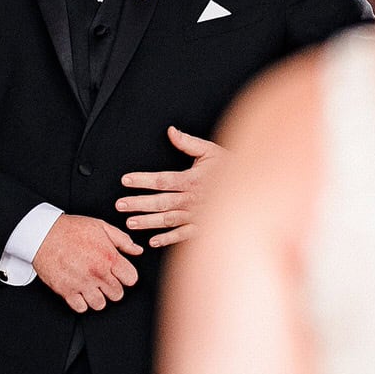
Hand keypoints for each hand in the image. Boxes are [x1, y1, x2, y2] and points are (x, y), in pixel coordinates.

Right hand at [34, 214, 141, 312]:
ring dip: (99, 297)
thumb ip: (122, 240)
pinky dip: (82, 302)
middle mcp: (97, 273)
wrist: (42, 234)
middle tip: (106, 280)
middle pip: (117, 294)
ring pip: (100, 304)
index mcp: (108, 257)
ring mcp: (81, 283)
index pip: (131, 279)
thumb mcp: (101, 227)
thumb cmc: (71, 229)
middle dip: (114, 287)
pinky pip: (81, 308)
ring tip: (93, 287)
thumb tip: (138, 251)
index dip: (127, 276)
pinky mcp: (65, 291)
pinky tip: (80, 291)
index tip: (121, 273)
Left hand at [116, 125, 225, 247]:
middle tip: (120, 204)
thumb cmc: (232, 168)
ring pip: (169, 220)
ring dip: (149, 222)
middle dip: (138, 203)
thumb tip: (171, 131)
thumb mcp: (211, 151)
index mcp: (192, 179)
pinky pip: (184, 235)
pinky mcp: (204, 226)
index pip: (162, 180)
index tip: (126, 180)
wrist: (254, 188)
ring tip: (131, 223)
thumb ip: (188, 142)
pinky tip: (154, 241)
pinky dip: (169, 239)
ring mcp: (198, 214)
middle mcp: (193, 199)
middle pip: (161, 202)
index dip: (142, 180)